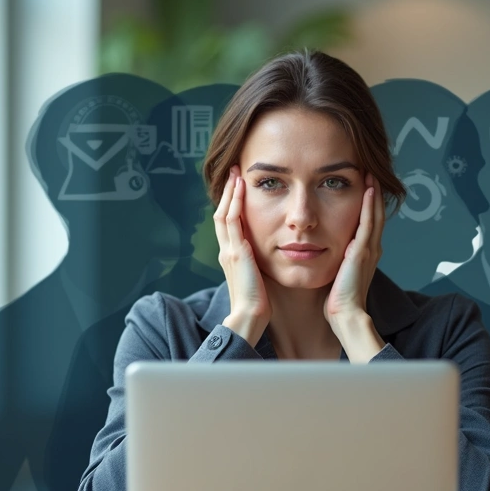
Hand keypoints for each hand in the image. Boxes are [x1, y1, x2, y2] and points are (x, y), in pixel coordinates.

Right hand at [213, 167, 269, 344]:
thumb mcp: (257, 279)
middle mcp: (226, 251)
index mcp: (231, 257)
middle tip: (234, 174)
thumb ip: (258, 265)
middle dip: (228, 193)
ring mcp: (228, 250)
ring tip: (236, 175)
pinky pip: (232, 221)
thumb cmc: (258, 303)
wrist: (250, 316)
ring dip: (230, 193)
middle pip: (222, 214)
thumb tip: (268, 258)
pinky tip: (241, 189)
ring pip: (224, 214)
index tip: (239, 189)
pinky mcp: (235, 252)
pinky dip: (235, 203)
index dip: (232, 205)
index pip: (228, 225)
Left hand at [325, 174, 385, 361]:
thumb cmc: (337, 301)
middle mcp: (371, 248)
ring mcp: (369, 249)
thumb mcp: (336, 274)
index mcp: (364, 253)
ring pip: (375, 214)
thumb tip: (320, 249)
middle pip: (376, 214)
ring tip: (371, 174)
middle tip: (370, 172)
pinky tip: (368, 190)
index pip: (368, 222)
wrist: (345, 316)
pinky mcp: (363, 252)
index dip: (367, 204)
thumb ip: (335, 260)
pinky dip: (370, 205)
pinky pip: (369, 223)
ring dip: (373, 193)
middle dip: (373, 193)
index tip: (362, 185)